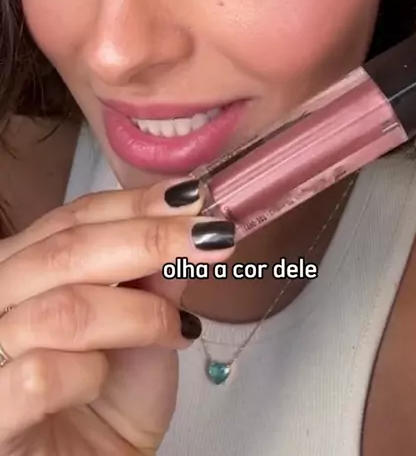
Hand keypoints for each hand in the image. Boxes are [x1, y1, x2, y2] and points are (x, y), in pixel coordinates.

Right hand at [0, 181, 234, 454]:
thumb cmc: (108, 399)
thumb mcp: (145, 325)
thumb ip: (156, 275)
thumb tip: (190, 223)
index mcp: (23, 267)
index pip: (74, 217)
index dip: (135, 204)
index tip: (194, 199)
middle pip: (66, 251)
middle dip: (148, 240)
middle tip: (209, 241)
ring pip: (63, 310)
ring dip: (136, 315)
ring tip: (174, 328)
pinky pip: (43, 375)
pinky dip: (90, 372)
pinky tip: (106, 378)